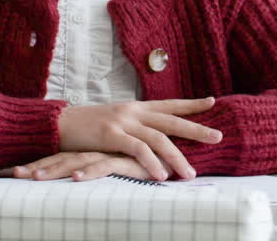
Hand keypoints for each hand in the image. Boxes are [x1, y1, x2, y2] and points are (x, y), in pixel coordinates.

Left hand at [7, 151, 162, 181]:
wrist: (171, 152)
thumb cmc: (145, 161)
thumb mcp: (118, 164)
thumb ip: (101, 165)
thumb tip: (79, 173)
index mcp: (94, 148)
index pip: (62, 155)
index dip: (40, 162)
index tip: (16, 171)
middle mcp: (99, 148)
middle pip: (63, 157)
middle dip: (38, 167)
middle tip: (15, 174)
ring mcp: (111, 151)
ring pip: (78, 161)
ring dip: (55, 170)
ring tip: (35, 179)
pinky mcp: (126, 158)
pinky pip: (105, 165)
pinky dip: (90, 172)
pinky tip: (76, 178)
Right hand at [57, 98, 221, 180]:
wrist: (58, 123)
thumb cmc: (88, 127)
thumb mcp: (116, 121)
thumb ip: (135, 126)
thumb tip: (154, 134)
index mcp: (136, 107)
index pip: (170, 104)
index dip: (191, 104)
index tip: (212, 102)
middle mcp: (133, 111)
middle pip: (171, 120)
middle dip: (196, 129)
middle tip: (218, 137)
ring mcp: (122, 122)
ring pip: (158, 138)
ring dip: (176, 157)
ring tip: (190, 173)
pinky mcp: (110, 136)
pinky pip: (136, 149)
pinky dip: (151, 163)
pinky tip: (161, 175)